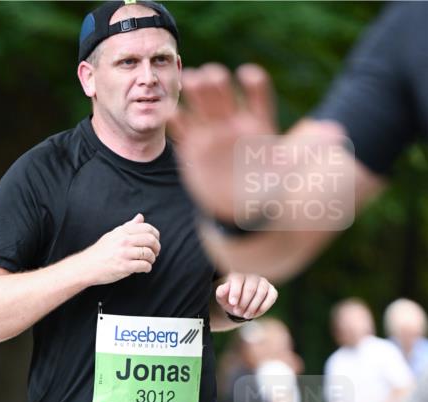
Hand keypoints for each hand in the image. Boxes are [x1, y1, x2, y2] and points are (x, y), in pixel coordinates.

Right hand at [79, 213, 160, 284]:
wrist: (88, 265)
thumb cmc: (101, 251)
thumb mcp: (114, 234)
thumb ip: (129, 226)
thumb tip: (140, 217)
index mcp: (123, 231)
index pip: (147, 228)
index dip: (155, 235)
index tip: (155, 241)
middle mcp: (124, 241)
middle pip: (150, 240)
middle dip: (157, 247)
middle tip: (155, 252)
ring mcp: (124, 254)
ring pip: (148, 254)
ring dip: (152, 259)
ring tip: (149, 261)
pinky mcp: (125, 266)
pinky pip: (144, 266)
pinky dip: (147, 268)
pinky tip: (144, 268)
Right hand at [170, 64, 345, 223]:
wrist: (242, 214)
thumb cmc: (268, 189)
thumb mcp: (288, 171)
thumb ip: (307, 151)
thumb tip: (338, 135)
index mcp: (258, 124)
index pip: (257, 95)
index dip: (253, 84)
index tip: (248, 76)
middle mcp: (234, 123)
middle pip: (224, 93)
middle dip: (217, 82)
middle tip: (212, 76)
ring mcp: (212, 134)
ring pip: (202, 105)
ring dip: (196, 90)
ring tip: (192, 81)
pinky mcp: (193, 149)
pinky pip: (182, 129)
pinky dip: (176, 118)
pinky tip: (173, 112)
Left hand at [216, 273, 277, 319]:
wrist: (240, 306)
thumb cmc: (230, 299)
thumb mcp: (222, 297)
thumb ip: (221, 292)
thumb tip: (225, 286)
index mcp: (239, 274)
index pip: (238, 279)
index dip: (236, 291)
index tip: (232, 303)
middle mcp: (253, 276)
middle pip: (250, 288)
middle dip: (244, 302)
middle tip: (237, 312)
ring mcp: (263, 282)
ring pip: (261, 292)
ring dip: (253, 306)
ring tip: (245, 315)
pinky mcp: (272, 290)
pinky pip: (272, 297)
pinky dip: (264, 306)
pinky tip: (255, 313)